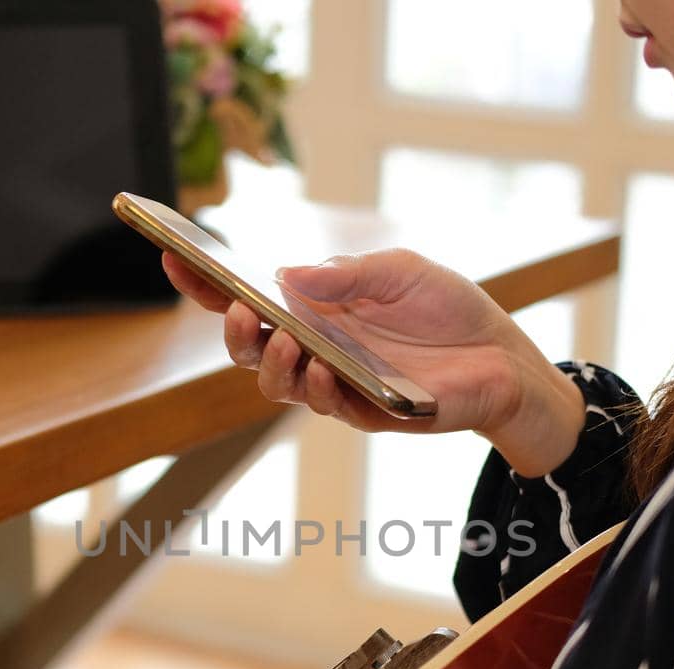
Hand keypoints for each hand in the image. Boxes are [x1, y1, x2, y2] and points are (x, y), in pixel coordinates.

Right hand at [163, 248, 586, 475]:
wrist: (502, 356)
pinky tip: (325, 366)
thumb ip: (347, 274)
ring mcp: (335, 382)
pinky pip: (325, 404)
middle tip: (238, 310)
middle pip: (246, 346)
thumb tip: (287, 274)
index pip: (245, 297)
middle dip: (230, 330)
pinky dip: (317, 385)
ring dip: (271, 362)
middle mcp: (314, 347)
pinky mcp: (364, 410)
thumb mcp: (400, 271)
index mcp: (313, 308)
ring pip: (274, 384)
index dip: (204, 281)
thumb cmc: (448, 309)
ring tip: (284, 339)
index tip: (171, 253)